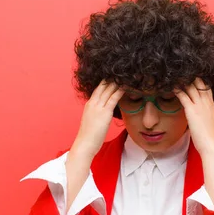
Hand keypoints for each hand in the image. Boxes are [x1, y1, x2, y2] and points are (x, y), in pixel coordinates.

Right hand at [65, 80, 123, 213]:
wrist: (84, 145)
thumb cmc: (89, 138)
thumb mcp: (93, 123)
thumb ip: (99, 116)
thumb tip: (106, 115)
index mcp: (90, 104)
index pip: (99, 87)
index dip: (108, 80)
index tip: (117, 74)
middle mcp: (93, 102)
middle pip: (104, 84)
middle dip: (114, 77)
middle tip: (125, 69)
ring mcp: (98, 107)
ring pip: (109, 88)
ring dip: (119, 80)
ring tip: (129, 74)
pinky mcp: (104, 112)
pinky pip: (114, 97)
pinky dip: (121, 90)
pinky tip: (129, 85)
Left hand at [173, 78, 213, 156]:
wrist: (211, 144)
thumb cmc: (208, 136)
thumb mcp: (208, 120)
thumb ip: (202, 113)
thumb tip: (195, 113)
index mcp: (211, 104)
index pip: (206, 86)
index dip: (199, 79)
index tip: (191, 74)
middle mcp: (206, 101)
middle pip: (199, 82)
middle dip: (190, 75)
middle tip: (180, 71)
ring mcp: (200, 105)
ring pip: (191, 86)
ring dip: (182, 80)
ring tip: (174, 74)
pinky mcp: (192, 110)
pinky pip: (183, 95)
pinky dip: (177, 89)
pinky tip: (171, 85)